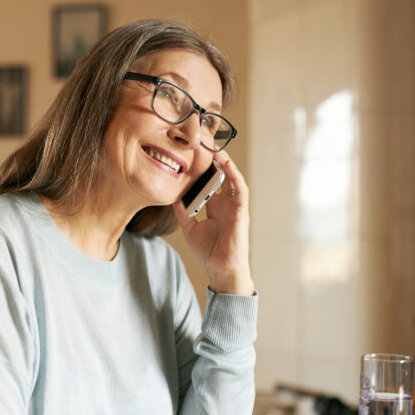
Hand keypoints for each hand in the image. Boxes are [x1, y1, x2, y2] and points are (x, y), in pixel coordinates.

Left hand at [173, 151, 253, 294]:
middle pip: (221, 177)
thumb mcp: (189, 228)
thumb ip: (183, 212)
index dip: (204, 169)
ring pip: (232, 179)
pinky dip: (234, 176)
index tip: (193, 155)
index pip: (210, 183)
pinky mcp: (241, 212)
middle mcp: (225, 204)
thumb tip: (173, 197)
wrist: (219, 269)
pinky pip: (240, 190)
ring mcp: (234, 207)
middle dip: (215, 161)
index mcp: (214, 207)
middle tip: (204, 145)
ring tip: (216, 149)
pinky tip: (227, 165)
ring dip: (226, 164)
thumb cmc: (208, 251)